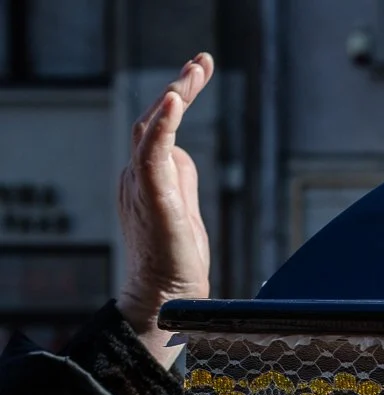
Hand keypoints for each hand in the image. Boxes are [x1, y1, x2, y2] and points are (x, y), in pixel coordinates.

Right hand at [117, 53, 213, 369]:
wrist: (165, 299)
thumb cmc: (176, 262)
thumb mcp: (185, 212)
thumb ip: (183, 182)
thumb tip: (185, 156)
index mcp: (146, 179)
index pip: (161, 128)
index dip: (178, 98)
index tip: (199, 70)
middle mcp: (137, 177)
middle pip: (154, 120)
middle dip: (180, 86)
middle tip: (203, 61)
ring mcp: (141, 187)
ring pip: (151, 129)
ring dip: (175, 97)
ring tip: (196, 71)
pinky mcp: (153, 200)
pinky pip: (151, 154)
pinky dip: (162, 125)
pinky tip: (174, 101)